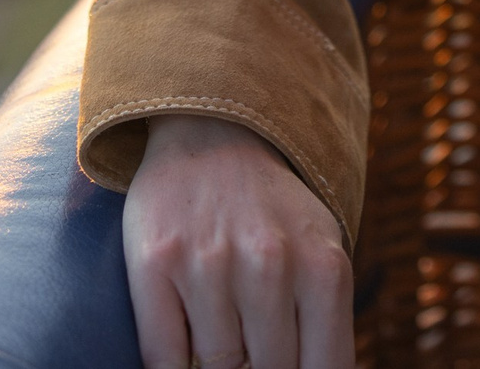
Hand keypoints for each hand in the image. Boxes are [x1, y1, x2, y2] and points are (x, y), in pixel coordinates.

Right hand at [121, 113, 354, 368]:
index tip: (289, 368)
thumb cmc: (273, 212)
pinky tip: (186, 337)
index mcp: (323, 267)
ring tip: (223, 320)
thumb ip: (324, 322)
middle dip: (261, 367)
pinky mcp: (155, 263)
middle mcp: (270, 264)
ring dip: (218, 358)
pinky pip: (164, 358)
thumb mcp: (319, 252)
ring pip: (217, 368)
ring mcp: (210, 264)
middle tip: (254, 342)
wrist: (213, 134)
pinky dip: (174, 364)